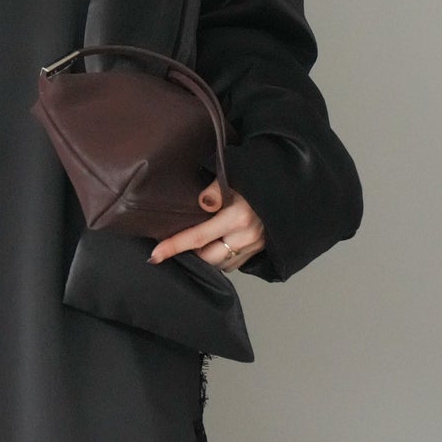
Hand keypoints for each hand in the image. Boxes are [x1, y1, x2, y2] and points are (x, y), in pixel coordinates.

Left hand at [148, 179, 265, 271]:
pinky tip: (217, 246)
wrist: (286, 187)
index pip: (198, 237)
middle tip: (181, 242)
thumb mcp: (235, 177)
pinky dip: (222, 259)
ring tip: (200, 244)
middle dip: (192, 254)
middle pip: (208, 258)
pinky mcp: (261, 250)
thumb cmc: (256, 179)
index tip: (155, 255)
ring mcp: (255, 246)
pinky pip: (235, 263)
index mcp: (237, 217)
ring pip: (222, 264)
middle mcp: (246, 236)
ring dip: (208, 258)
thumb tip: (201, 201)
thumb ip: (215, 190)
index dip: (174, 246)